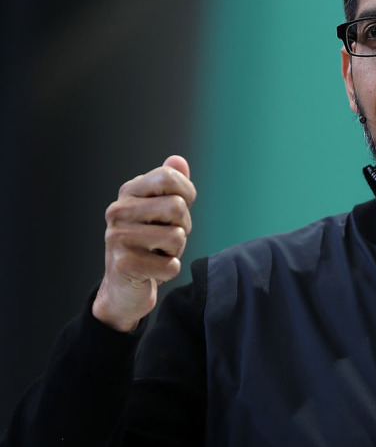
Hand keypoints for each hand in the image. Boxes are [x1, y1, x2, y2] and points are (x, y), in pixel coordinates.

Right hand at [92, 155, 196, 332]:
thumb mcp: (163, 210)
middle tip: (167, 238)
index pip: (168, 176)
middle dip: (183, 225)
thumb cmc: (149, 243)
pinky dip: (170, 270)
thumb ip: (172, 184)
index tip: (179, 209)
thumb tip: (178, 160)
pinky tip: (154, 270)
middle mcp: (118, 210)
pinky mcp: (123, 264)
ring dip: (176, 250)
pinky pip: (171, 264)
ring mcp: (118, 237)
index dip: (186, 194)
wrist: (124, 286)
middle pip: (176, 206)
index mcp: (129, 192)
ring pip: (177, 236)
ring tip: (158, 253)